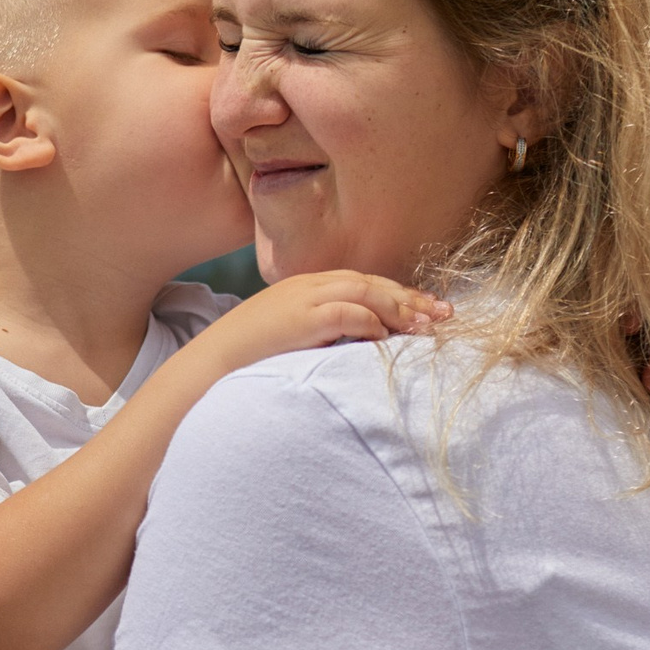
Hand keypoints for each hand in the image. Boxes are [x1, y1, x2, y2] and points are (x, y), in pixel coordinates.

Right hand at [191, 271, 448, 377]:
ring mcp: (299, 300)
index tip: (427, 310)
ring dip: (398, 308)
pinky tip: (386, 337)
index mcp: (303, 288)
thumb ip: (319, 336)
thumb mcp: (287, 341)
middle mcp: (304, 287)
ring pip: (362, 291)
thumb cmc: (245, 363)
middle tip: (444, 312)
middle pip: (368, 282)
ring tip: (427, 326)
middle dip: (409, 297)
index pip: (360, 283)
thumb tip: (355, 347)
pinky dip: (369, 322)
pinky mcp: (296, 320)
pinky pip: (343, 313)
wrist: (204, 368)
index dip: (397, 295)